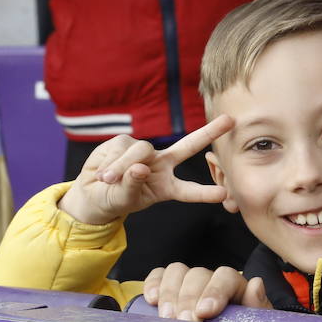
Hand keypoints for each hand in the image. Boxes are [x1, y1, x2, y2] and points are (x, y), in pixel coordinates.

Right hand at [57, 116, 233, 224]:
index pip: (189, 190)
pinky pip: (121, 148)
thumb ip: (131, 186)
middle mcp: (161, 165)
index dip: (205, 193)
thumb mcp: (122, 200)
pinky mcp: (125, 141)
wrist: (91, 192)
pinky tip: (103, 172)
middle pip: (188, 146)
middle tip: (230, 120)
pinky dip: (110, 162)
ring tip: (108, 180)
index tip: (223, 193)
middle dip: (209, 132)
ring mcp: (145, 152)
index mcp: (167, 187)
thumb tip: (139, 167)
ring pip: (140, 151)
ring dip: (122, 167)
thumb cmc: (113, 199)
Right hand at [143, 262, 271, 320]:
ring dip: (169, 293)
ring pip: (177, 272)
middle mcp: (211, 280)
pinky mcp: (170, 290)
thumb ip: (256, 306)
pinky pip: (159, 276)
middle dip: (188, 299)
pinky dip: (153, 284)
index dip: (214, 291)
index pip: (225, 276)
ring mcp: (189, 283)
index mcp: (236, 287)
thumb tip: (255, 284)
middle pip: (197, 275)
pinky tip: (151, 300)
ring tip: (166, 318)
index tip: (204, 312)